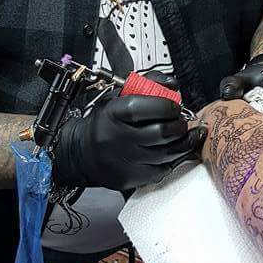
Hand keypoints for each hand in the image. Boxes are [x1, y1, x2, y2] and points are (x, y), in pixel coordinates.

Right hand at [56, 88, 206, 191]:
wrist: (82, 152)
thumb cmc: (104, 123)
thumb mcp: (118, 97)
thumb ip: (147, 84)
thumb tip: (172, 84)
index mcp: (112, 114)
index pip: (143, 108)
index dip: (165, 106)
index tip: (173, 105)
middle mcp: (115, 138)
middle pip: (160, 132)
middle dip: (178, 125)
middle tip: (179, 121)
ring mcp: (122, 161)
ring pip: (166, 153)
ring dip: (181, 142)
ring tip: (181, 134)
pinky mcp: (129, 178)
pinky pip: (161, 170)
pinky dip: (171, 159)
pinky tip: (170, 151)